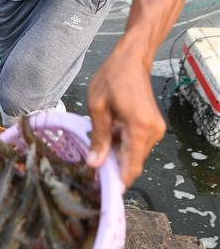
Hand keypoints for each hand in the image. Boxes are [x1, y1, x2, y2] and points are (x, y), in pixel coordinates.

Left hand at [86, 47, 165, 186]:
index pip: (131, 166)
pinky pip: (138, 144)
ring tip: (98, 148)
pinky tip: (109, 137)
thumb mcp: (98, 107)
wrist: (131, 59)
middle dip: (115, 168)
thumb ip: (98, 137)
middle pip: (134, 163)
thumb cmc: (112, 78)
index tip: (102, 189)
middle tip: (93, 169)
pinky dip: (124, 145)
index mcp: (139, 128)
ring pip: (135, 154)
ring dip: (118, 155)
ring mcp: (155, 129)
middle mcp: (152, 132)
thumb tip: (95, 163)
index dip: (118, 181)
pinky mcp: (153, 125)